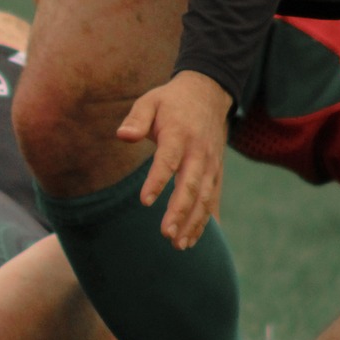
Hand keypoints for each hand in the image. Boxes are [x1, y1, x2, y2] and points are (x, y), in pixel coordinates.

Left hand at [117, 70, 231, 249]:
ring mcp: (211, 164)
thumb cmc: (171, 102)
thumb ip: (137, 119)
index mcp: (179, 134)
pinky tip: (193, 239)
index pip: (168, 160)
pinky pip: (212, 199)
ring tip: (179, 244)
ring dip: (193, 222)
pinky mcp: (216, 173)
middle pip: (191, 185)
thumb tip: (123, 136)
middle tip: (166, 233)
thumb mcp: (150, 101)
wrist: (208, 95)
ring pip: (204, 197)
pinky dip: (205, 220)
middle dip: (179, 211)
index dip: (157, 181)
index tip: (145, 201)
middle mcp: (199, 152)